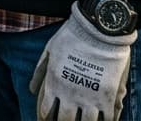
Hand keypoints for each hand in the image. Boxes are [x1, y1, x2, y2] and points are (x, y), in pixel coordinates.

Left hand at [29, 3, 135, 120]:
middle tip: (66, 120)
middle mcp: (70, 94)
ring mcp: (90, 98)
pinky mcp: (108, 97)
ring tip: (83, 120)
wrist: (97, 29)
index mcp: (54, 83)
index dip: (45, 118)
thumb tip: (32, 90)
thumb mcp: (49, 50)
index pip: (46, 112)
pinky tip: (104, 120)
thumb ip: (40, 72)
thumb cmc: (71, 36)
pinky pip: (108, 119)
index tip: (47, 120)